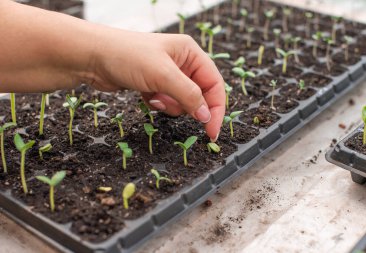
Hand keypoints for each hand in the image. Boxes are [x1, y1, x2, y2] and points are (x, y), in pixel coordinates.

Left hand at [89, 30, 224, 140]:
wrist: (91, 57)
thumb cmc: (127, 56)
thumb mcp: (163, 76)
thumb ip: (189, 96)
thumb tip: (207, 117)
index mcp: (190, 53)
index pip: (214, 84)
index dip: (216, 109)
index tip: (212, 131)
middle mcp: (182, 63)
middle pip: (199, 95)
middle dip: (185, 105)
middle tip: (169, 105)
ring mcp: (167, 75)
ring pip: (182, 102)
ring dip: (169, 105)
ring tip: (154, 96)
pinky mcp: (154, 85)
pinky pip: (166, 103)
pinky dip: (158, 104)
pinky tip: (146, 96)